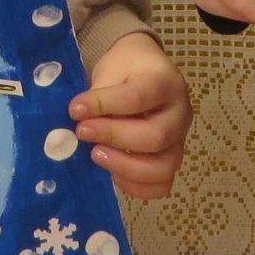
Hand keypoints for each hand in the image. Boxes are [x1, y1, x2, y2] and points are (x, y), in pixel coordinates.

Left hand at [71, 31, 191, 199]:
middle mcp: (180, 113)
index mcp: (165, 83)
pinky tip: (113, 173)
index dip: (104, 105)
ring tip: (96, 155)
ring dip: (125, 167)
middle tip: (83, 132)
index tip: (75, 109)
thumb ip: (99, 95)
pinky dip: (135, 186)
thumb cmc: (125, 69)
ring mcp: (178, 140)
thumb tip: (79, 121)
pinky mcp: (170, 160)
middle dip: (114, 138)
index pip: (138, 98)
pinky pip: (160, 185)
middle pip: (156, 137)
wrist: (143, 69)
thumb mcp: (111, 69)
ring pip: (162, 167)